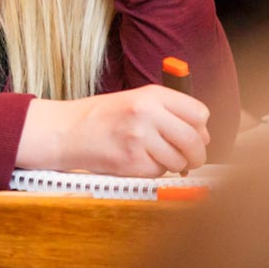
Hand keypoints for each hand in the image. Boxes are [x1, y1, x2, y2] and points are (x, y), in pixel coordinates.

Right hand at [16, 85, 210, 176]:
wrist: (66, 131)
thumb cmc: (100, 117)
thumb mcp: (134, 100)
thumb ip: (167, 112)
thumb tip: (202, 136)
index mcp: (151, 94)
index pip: (199, 113)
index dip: (200, 129)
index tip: (195, 136)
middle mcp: (148, 113)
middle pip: (195, 140)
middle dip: (196, 155)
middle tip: (190, 159)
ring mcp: (139, 138)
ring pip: (179, 161)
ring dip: (172, 164)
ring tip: (151, 156)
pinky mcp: (131, 161)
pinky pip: (158, 172)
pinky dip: (151, 171)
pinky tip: (135, 160)